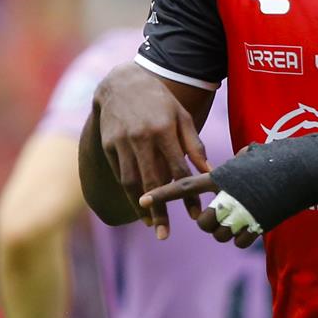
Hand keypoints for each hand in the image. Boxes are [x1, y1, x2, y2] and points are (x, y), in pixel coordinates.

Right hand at [95, 64, 210, 238]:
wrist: (122, 83)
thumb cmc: (160, 101)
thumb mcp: (182, 116)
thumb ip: (194, 145)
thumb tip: (209, 172)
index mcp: (163, 129)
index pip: (177, 168)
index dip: (186, 193)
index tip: (194, 214)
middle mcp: (141, 137)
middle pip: (152, 180)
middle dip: (160, 210)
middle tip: (165, 235)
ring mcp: (121, 141)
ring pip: (130, 181)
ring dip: (141, 206)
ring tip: (152, 225)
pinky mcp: (108, 145)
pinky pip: (118, 174)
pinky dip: (128, 192)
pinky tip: (138, 205)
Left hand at [138, 136, 317, 246]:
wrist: (311, 169)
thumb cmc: (286, 155)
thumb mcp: (257, 152)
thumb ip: (241, 159)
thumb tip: (241, 158)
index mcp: (223, 175)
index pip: (183, 186)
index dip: (162, 194)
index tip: (143, 201)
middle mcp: (228, 196)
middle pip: (202, 222)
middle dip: (206, 222)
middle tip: (216, 217)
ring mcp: (243, 213)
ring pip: (220, 234)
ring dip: (226, 231)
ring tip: (239, 219)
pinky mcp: (259, 227)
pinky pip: (239, 241)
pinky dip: (243, 237)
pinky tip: (252, 227)